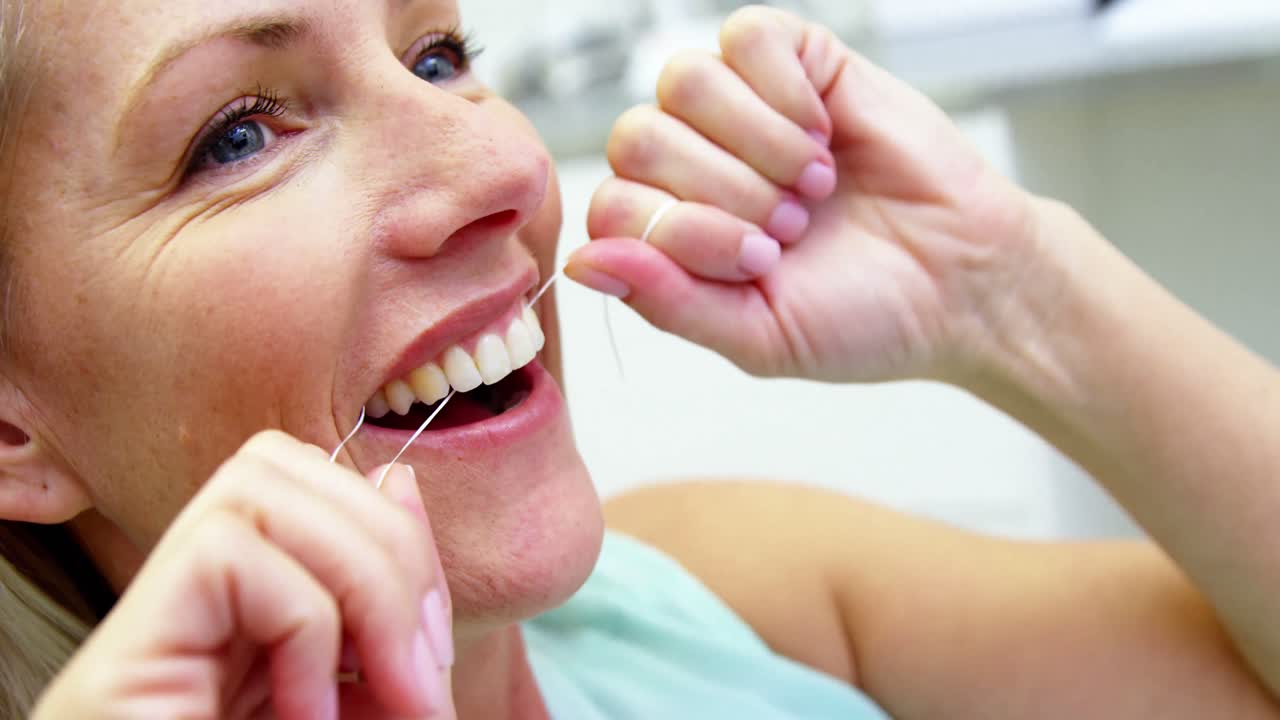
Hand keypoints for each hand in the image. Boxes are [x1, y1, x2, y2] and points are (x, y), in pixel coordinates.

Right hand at [32, 432, 455, 719]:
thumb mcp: (363, 703)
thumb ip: (382, 611)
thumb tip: (402, 484)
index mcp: (247, 609)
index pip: (317, 485)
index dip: (394, 533)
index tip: (432, 649)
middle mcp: (192, 599)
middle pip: (292, 465)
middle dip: (391, 553)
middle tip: (421, 675)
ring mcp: (157, 617)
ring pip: (266, 485)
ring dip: (361, 585)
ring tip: (381, 699)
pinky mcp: (132, 643)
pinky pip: (233, 556)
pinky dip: (304, 629)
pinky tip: (304, 717)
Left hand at [566, 6, 1053, 384]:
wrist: (964, 281)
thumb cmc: (862, 314)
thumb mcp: (758, 335)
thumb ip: (668, 303)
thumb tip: (584, 264)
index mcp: (672, 231)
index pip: (612, 205)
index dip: (678, 231)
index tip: (758, 262)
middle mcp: (694, 164)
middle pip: (638, 138)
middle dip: (722, 192)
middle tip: (790, 227)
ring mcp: (742, 110)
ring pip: (683, 82)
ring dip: (756, 144)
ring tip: (811, 184)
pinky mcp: (798, 64)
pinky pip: (746, 38)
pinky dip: (782, 91)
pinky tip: (823, 133)